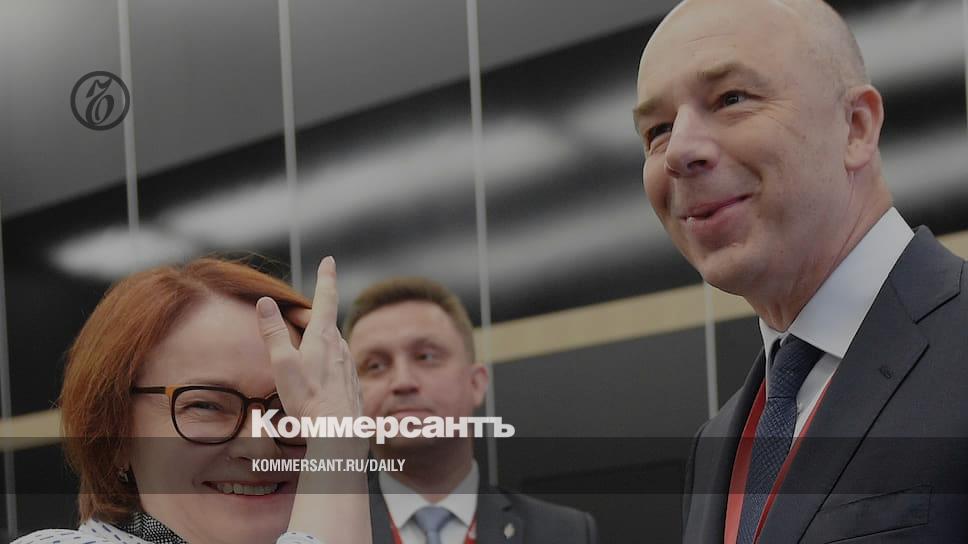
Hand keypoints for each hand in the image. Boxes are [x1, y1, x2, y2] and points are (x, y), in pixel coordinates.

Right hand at [256, 257, 361, 423]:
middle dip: (308, 317)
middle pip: (323, 323)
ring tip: (299, 352)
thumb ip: (273, 332)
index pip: (326, 298)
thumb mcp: (282, 363)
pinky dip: (324, 360)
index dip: (326, 277)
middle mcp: (340, 345)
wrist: (338, 430)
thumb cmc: (308, 398)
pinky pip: (336, 361)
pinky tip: (315, 377)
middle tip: (290, 319)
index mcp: (323, 336)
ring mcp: (347, 362)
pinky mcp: (350, 380)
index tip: (329, 261)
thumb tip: (265, 302)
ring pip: (331, 342)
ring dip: (316, 340)